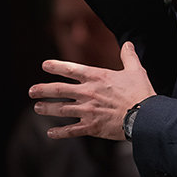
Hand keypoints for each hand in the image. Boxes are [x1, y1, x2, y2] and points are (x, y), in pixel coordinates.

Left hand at [30, 42, 154, 139]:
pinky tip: (50, 133)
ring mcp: (88, 110)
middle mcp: (88, 92)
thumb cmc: (141, 92)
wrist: (145, 116)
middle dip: (43, 89)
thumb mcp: (136, 70)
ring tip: (37, 107)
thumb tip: (127, 44)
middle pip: (59, 90)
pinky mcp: (91, 127)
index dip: (56, 66)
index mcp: (97, 77)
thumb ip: (128, 56)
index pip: (72, 69)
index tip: (44, 65)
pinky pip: (71, 130)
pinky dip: (59, 132)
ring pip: (61, 109)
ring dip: (47, 108)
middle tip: (32, 90)